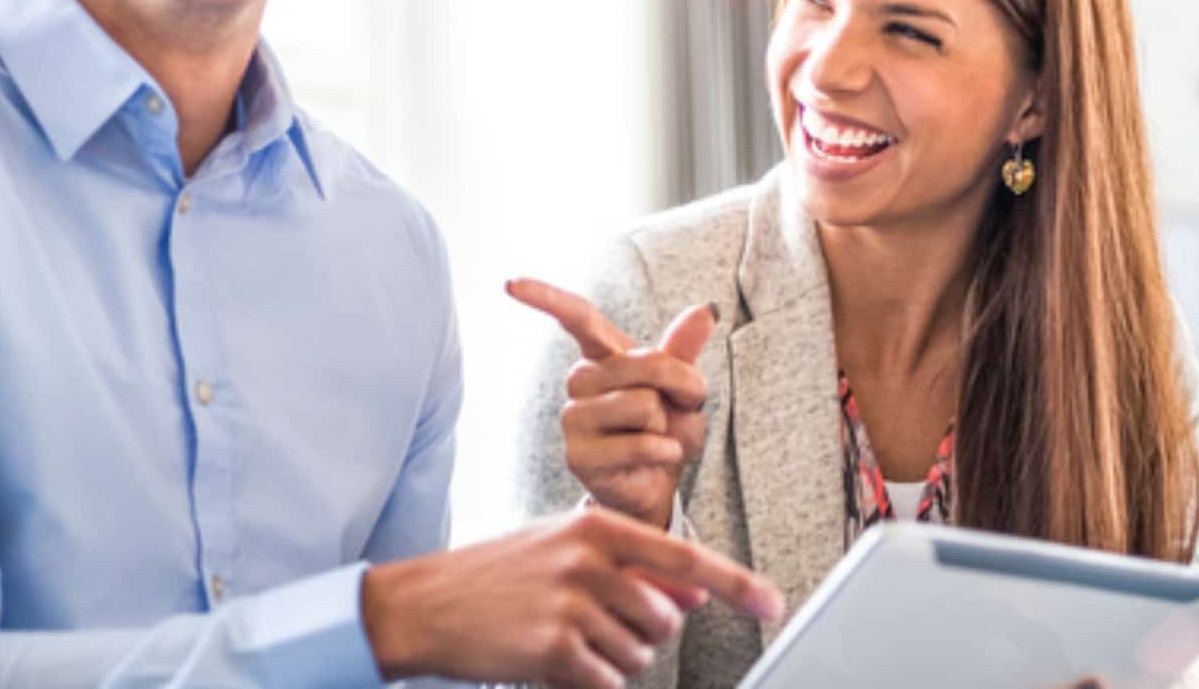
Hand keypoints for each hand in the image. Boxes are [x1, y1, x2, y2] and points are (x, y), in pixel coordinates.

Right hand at [361, 506, 782, 688]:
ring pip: (639, 654)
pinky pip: (608, 682)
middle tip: (591, 623)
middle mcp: (589, 560)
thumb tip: (691, 592)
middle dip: (641, 632)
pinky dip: (590, 681)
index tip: (772, 603)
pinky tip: (554, 660)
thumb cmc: (499, 575)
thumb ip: (631, 568)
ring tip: (565, 636)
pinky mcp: (555, 650)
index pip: (683, 555)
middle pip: (664, 618)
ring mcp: (572, 605)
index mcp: (595, 526)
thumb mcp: (565, 552)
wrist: (426, 604)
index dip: (734, 582)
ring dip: (613, 659)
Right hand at [509, 277, 715, 528]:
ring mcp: (573, 417)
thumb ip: (685, 350)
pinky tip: (656, 458)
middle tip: (674, 412)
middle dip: (681, 388)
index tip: (510, 283)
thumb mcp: (683, 385)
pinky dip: (664, 452)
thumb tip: (703, 311)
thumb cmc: (667, 426)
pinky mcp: (578, 455)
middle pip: (647, 365)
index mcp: (602, 354)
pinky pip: (639, 444)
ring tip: (655, 437)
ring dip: (667, 426)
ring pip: (644, 405)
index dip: (544, 296)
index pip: (576, 316)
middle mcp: (580, 380)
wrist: (658, 482)